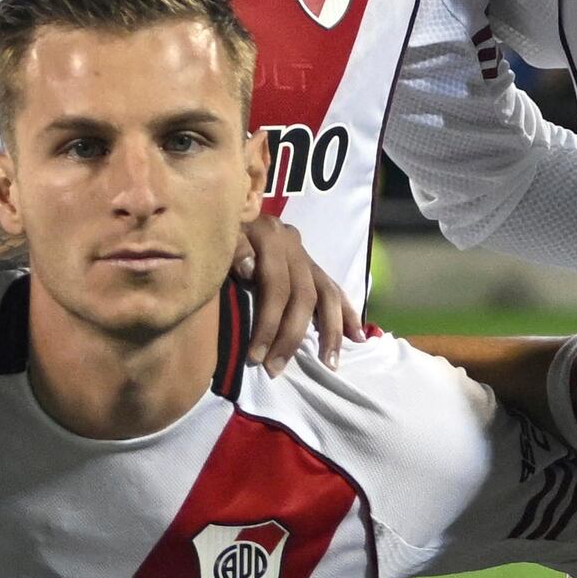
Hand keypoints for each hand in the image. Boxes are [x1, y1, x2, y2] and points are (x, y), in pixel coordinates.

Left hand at [233, 218, 359, 367]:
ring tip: (330, 363)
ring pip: (326, 294)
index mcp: (269, 235)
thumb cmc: (217, 230)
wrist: (228, 208)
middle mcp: (293, 244)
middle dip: (291, 337)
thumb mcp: (218, 234)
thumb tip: (250, 271)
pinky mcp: (312, 265)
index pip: (275, 286)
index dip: (267, 323)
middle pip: (302, 296)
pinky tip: (358, 337)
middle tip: (275, 369)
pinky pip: (335, 289)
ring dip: (330, 331)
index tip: (255, 357)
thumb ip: (234, 249)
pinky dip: (347, 314)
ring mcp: (306, 255)